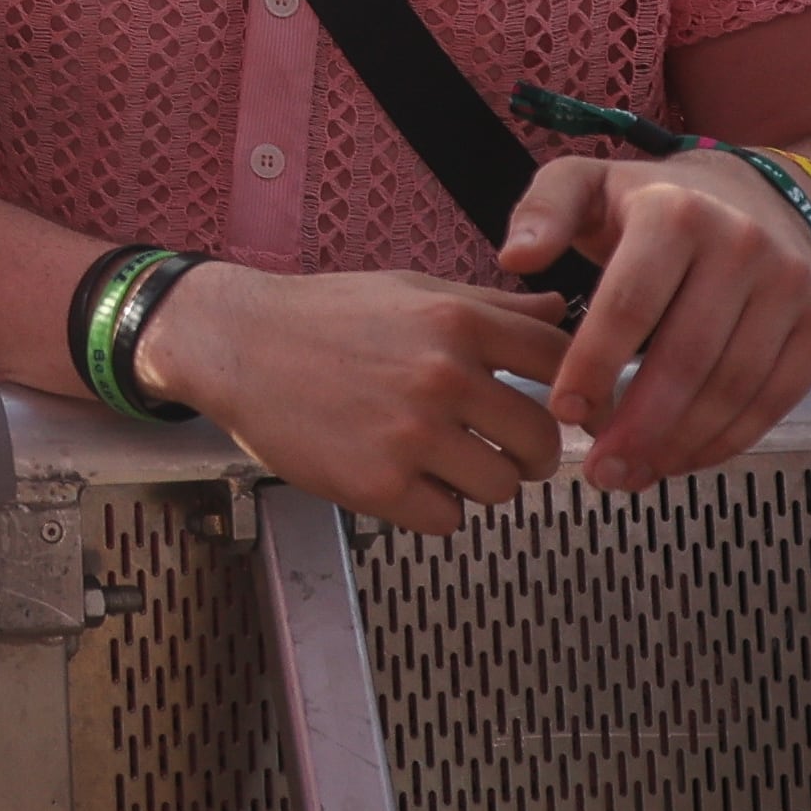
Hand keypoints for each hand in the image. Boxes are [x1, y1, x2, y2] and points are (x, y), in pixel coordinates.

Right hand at [135, 261, 567, 534]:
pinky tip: (402, 478)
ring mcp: (410, 433)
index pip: (560, 360)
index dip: (575, 389)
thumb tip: (556, 312)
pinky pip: (447, 520)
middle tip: (500, 448)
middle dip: (528, 452)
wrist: (234, 343)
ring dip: (478, 482)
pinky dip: (431, 508)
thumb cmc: (320, 317)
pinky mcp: (378, 484)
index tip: (568, 407)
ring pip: (501, 488)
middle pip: (542, 439)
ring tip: (438, 461)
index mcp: (455, 322)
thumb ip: (488, 306)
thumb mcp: (409, 291)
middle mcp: (440, 375)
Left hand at [499, 150, 810, 490]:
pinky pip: (775, 397)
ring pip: (734, 386)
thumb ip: (541, 213)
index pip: (630, 304)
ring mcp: (791, 285)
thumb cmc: (650, 203)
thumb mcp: (585, 185)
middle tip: (600, 471)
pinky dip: (729, 439)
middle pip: (687, 357)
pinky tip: (684, 458)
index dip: (595, 364)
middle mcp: (742, 245)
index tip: (564, 412)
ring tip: (632, 474)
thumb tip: (515, 259)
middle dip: (639, 426)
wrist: (754, 197)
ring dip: (681, 444)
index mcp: (674, 211)